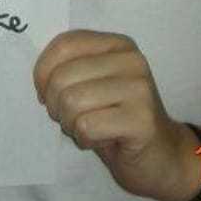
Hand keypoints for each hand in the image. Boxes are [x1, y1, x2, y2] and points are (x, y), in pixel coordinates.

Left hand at [33, 30, 200, 200]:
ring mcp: (139, 89)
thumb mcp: (91, 83)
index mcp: (117, 44)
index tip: (47, 94)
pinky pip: (86, 125)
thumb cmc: (116, 118)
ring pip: (71, 102)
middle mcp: (132, 60)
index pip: (63, 45)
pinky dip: (84, 138)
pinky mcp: (141, 119)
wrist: (160, 156)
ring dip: (70, 124)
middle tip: (71, 118)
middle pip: (62, 76)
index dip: (42, 72)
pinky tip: (102, 140)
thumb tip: (39, 77)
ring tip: (88, 128)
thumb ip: (68, 68)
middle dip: (56, 105)